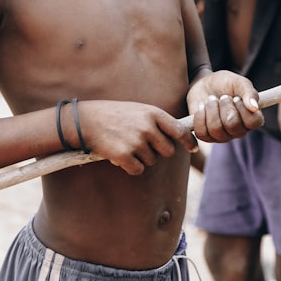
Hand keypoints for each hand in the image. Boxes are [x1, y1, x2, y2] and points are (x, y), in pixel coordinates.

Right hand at [76, 99, 196, 175]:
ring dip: (141, 158)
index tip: (193, 149)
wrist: (87, 120)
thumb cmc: (116, 115)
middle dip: (159, 151)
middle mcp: (148, 127)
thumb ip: (159, 122)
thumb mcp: (140, 110)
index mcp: (154, 113)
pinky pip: (138, 170)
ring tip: (127, 144)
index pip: (180, 130)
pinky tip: (120, 155)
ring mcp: (136, 141)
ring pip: (152, 161)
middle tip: (143, 144)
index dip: (189, 141)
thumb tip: (179, 137)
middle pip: (168, 151)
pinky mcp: (124, 155)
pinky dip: (131, 167)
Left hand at [188, 70, 263, 142]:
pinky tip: (202, 107)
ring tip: (212, 99)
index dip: (243, 109)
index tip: (236, 98)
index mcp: (251, 118)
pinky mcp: (206, 136)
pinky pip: (202, 132)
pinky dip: (200, 116)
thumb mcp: (238, 82)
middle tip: (223, 97)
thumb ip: (249, 92)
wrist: (204, 84)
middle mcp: (238, 130)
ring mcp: (222, 136)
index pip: (254, 122)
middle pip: (233, 125)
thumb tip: (254, 107)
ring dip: (211, 109)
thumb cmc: (225, 83)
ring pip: (216, 129)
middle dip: (225, 106)